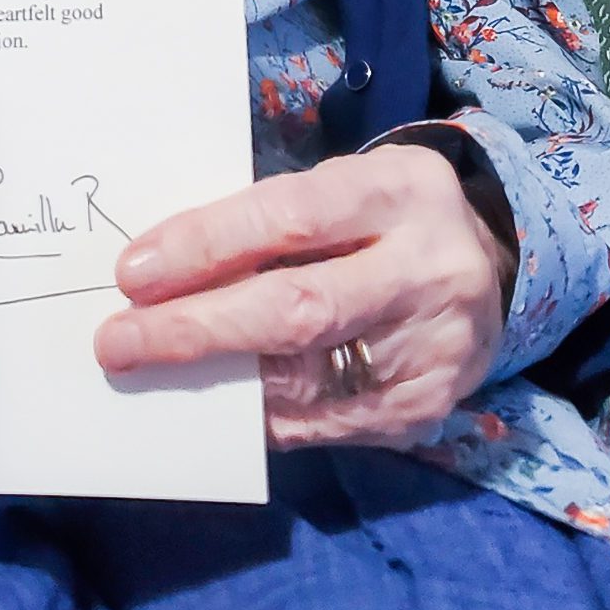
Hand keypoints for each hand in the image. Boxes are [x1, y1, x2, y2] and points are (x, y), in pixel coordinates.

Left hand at [93, 143, 508, 450]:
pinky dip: (261, 414)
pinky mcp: (425, 408)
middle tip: (118, 342)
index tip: (133, 272)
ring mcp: (433, 347)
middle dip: (196, 329)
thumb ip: (271, 220)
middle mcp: (426, 269)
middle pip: (298, 308)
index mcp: (398, 190)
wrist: (490, 266)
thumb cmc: (382, 217)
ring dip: (216, 379)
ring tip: (150, 370)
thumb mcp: (343, 187)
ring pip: (306, 378)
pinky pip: (325, 423)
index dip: (205, 245)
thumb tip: (163, 268)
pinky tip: (215, 400)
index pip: (290, 216)